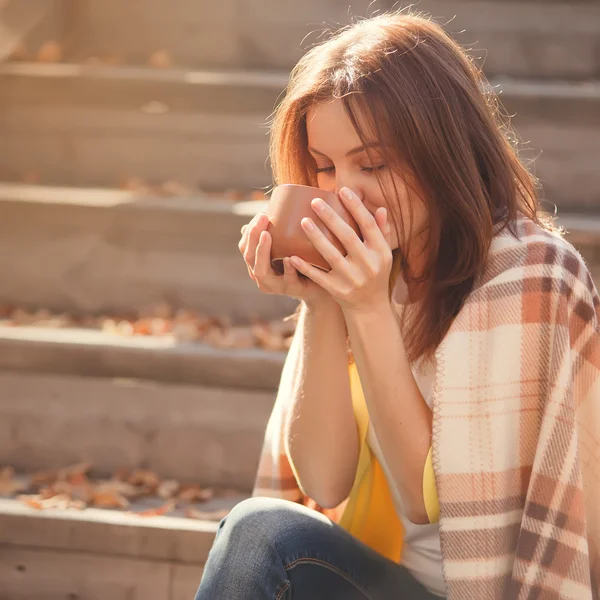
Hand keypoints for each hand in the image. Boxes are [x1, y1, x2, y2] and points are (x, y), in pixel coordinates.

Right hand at [238, 211, 332, 306]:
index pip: (245, 246)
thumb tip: (269, 207)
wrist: (326, 284)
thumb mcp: (291, 243)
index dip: (250, 230)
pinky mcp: (292, 290)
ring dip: (263, 251)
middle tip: (263, 217)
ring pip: (260, 270)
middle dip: (253, 236)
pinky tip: (289, 259)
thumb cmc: (305, 260)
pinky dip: (287, 269)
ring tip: (267, 235)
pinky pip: (287, 280)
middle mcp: (262, 275)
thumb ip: (280, 230)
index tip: (261, 213)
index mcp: (258, 262)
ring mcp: (275, 285)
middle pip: (249, 256)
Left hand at [287, 187, 392, 315]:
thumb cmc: (375, 274)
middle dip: (331, 218)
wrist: (370, 308)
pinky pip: (319, 277)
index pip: (368, 225)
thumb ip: (382, 232)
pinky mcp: (338, 291)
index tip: (342, 190)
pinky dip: (306, 267)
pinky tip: (293, 255)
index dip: (356, 207)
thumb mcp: (383, 255)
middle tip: (314, 202)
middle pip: (348, 237)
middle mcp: (368, 265)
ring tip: (303, 221)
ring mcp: (352, 279)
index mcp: (381, 252)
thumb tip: (382, 208)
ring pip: (331, 255)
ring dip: (316, 237)